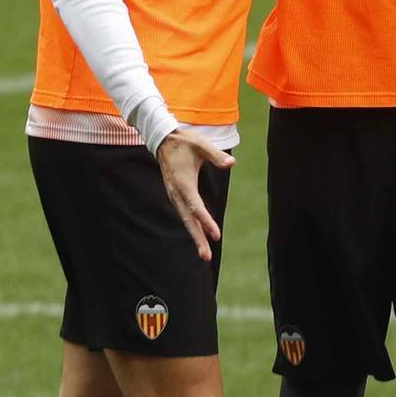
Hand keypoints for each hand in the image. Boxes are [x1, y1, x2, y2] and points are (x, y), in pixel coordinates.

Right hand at [155, 130, 234, 261]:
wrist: (163, 139)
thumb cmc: (185, 141)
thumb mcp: (201, 144)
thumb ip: (216, 155)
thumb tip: (232, 163)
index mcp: (183, 183)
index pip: (196, 207)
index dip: (206, 221)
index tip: (216, 235)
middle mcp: (176, 193)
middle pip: (188, 220)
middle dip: (198, 239)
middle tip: (207, 257)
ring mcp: (174, 195)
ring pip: (186, 220)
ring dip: (195, 236)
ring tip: (205, 254)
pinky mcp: (176, 195)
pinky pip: (185, 214)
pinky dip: (192, 226)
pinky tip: (200, 236)